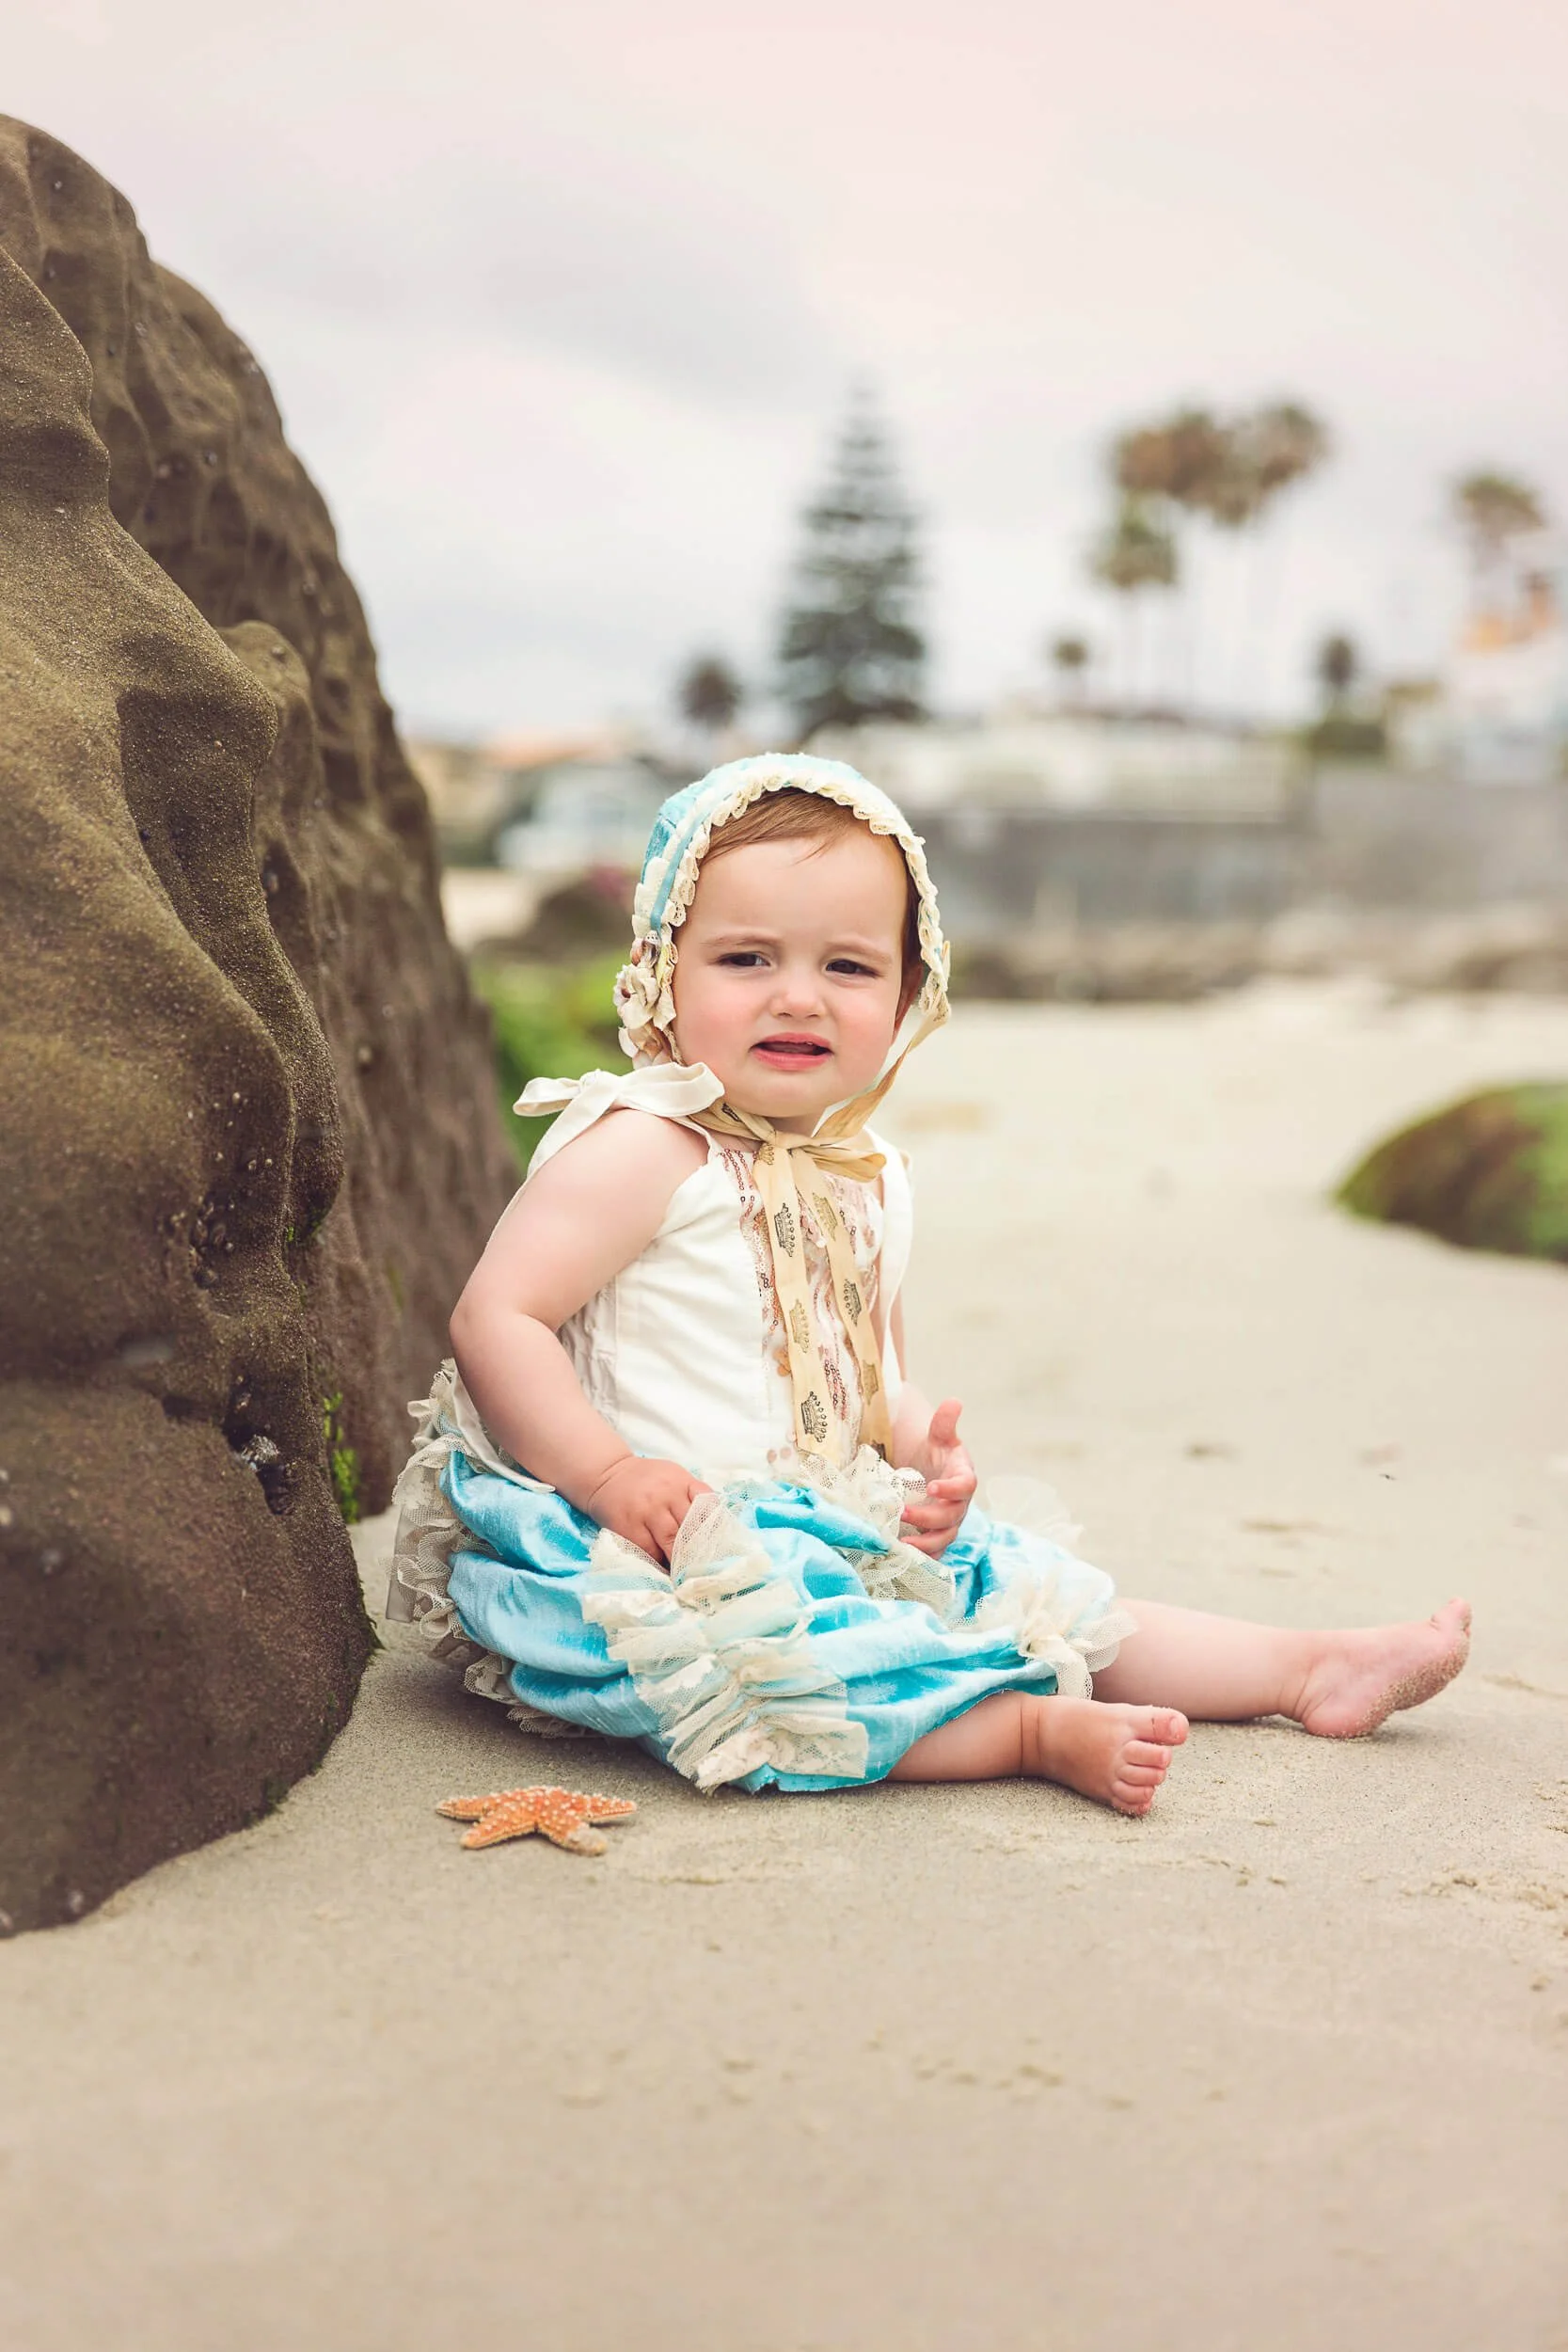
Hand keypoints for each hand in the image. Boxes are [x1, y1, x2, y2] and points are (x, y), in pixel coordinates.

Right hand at [584, 1456, 711, 1565]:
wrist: (607, 1475)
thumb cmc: (647, 1480)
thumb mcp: (673, 1477)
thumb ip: (693, 1496)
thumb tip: (716, 1527)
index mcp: (681, 1481)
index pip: (708, 1504)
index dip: (716, 1527)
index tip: (720, 1546)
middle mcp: (665, 1494)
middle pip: (691, 1528)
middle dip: (699, 1550)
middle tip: (707, 1567)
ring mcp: (646, 1511)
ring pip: (671, 1543)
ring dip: (680, 1560)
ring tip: (687, 1573)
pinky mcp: (628, 1527)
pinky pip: (649, 1551)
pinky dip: (659, 1562)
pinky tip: (664, 1567)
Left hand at [899, 1397, 976, 1558]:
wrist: (926, 1467)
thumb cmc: (934, 1451)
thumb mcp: (937, 1435)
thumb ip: (944, 1422)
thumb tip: (954, 1402)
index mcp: (962, 1477)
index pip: (965, 1486)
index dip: (951, 1488)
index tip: (931, 1486)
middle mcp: (958, 1504)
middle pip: (951, 1517)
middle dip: (929, 1518)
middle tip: (903, 1513)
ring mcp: (948, 1522)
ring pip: (943, 1539)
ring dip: (924, 1543)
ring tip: (901, 1543)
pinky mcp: (936, 1536)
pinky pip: (934, 1551)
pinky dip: (922, 1557)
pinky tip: (903, 1558)